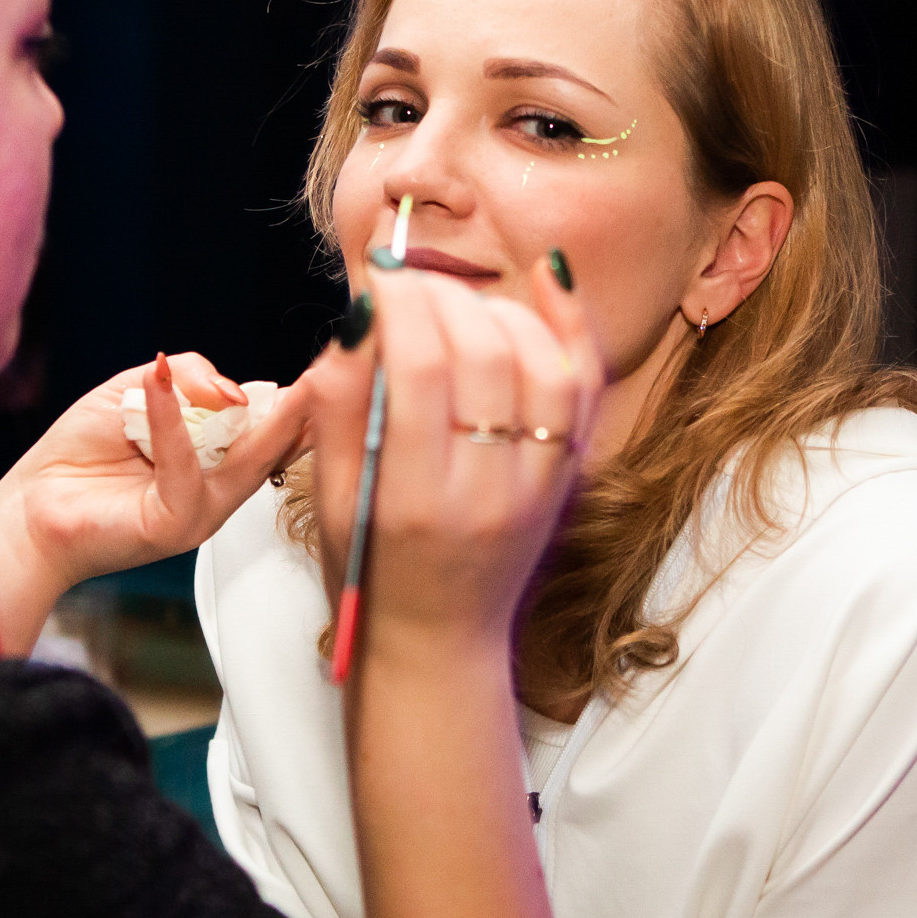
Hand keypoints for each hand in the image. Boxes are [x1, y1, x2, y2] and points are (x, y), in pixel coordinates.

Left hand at [0, 352, 310, 653]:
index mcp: (213, 460)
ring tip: (295, 389)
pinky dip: (172, 422)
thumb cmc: (76, 457)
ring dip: (268, 420)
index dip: (296, 401)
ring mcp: (201, 511)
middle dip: (305, 412)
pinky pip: (185, 469)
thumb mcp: (132, 394)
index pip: (269, 429)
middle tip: (332, 378)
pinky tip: (159, 385)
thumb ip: (185, 378)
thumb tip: (230, 389)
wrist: (28, 511)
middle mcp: (216, 489)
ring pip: (245, 461)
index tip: (327, 370)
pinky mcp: (174, 525)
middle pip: (274, 447)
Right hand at [304, 264, 603, 663]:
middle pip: (484, 357)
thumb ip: (336, 406)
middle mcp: (485, 492)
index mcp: (413, 500)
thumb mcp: (331, 499)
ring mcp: (537, 487)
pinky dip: (571, 325)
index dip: (400, 305)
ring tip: (459, 302)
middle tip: (412, 283)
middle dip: (443, 297)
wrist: (439, 640)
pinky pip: (584, 387)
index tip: (380, 277)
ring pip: (544, 365)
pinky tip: (548, 276)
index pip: (418, 372)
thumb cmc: (372, 569)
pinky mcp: (568, 478)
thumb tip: (358, 316)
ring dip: (501, 310)